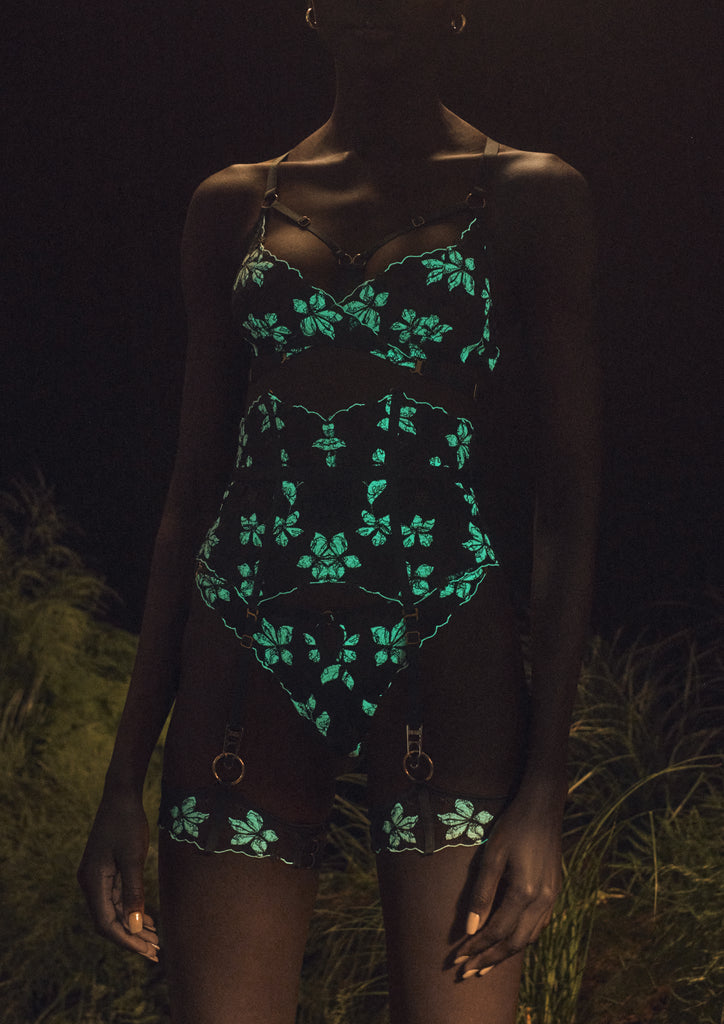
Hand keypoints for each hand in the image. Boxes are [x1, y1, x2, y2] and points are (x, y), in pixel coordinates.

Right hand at [77, 787, 158, 961]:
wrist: (121, 796)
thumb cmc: (127, 823)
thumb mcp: (132, 857)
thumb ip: (133, 891)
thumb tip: (133, 926)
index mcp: (93, 882)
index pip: (106, 923)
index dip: (126, 940)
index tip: (147, 951)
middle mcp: (91, 883)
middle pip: (109, 921)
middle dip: (131, 938)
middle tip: (156, 952)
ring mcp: (98, 878)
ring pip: (114, 911)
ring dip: (133, 926)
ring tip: (155, 940)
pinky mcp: (106, 872)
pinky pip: (117, 898)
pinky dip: (132, 910)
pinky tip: (148, 920)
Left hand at [453, 787, 562, 977]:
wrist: (543, 808)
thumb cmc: (513, 826)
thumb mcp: (492, 855)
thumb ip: (481, 893)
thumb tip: (469, 928)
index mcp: (525, 892)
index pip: (496, 931)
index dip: (476, 947)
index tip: (457, 958)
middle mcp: (542, 900)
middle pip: (514, 943)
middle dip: (489, 959)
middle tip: (466, 972)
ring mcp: (552, 898)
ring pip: (528, 938)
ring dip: (505, 954)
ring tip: (484, 964)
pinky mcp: (554, 892)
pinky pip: (539, 926)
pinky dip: (521, 939)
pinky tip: (509, 941)